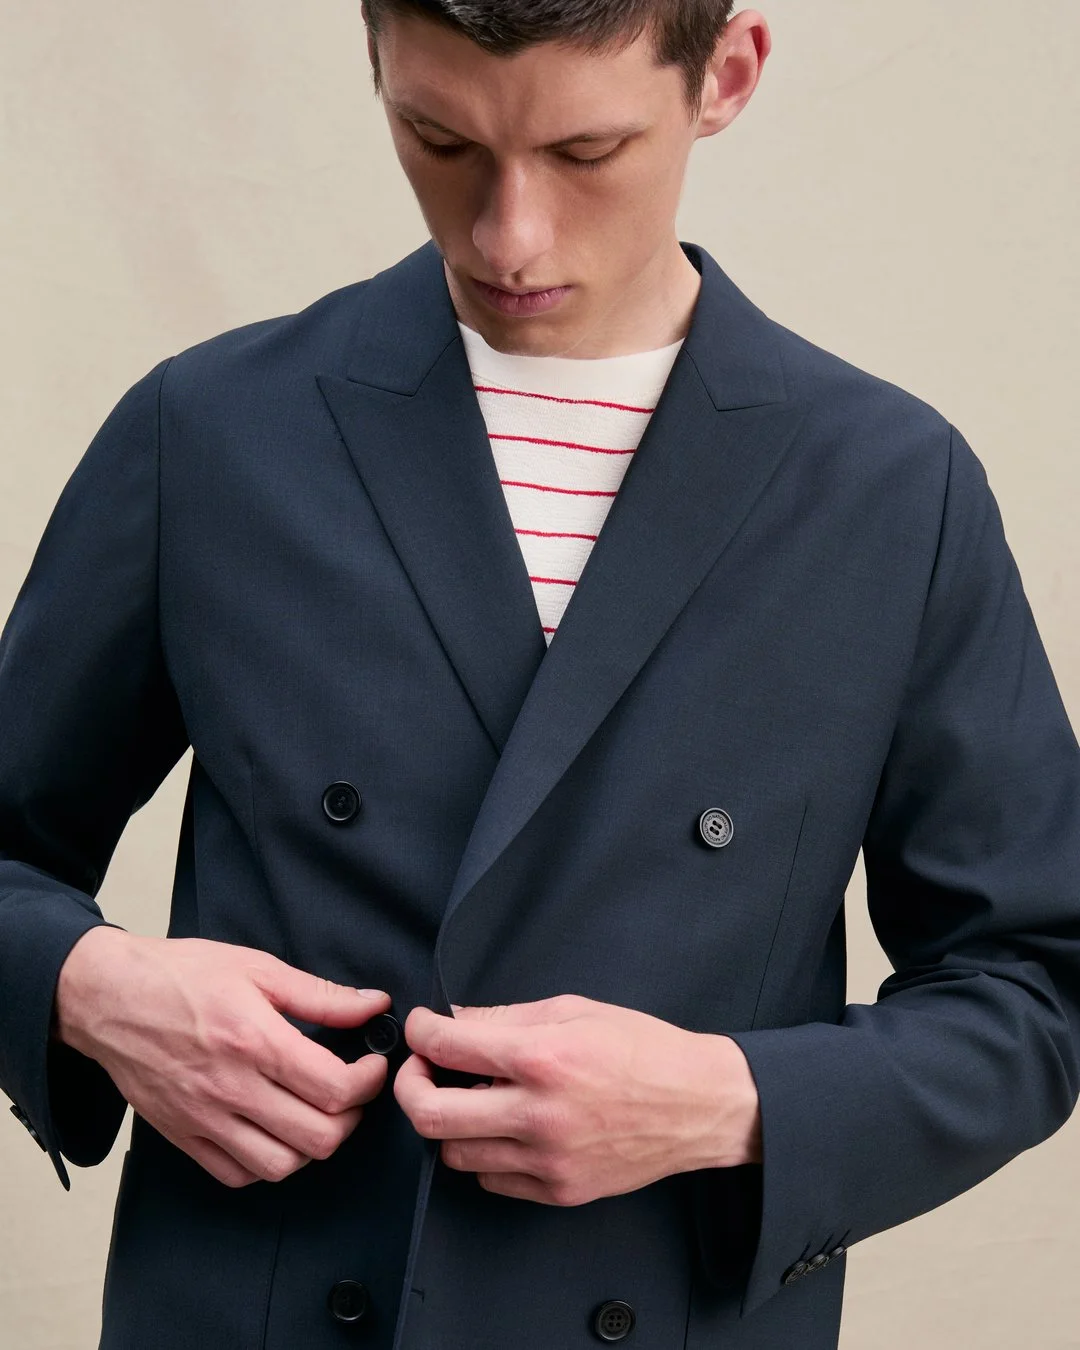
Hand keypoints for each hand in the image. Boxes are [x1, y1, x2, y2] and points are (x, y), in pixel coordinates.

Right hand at [54, 927, 391, 1187]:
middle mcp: (231, 1088)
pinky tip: (275, 1132)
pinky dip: (267, 1164)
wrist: (109, 997)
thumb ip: (321, 995)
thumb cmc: (181, 975)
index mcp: (255, 1041)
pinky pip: (237, 1175)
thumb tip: (373, 1005)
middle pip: (317, 1137)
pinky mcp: (183, 1137)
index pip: (333, 1088)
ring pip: (281, 1166)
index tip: (372, 1067)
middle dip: (351, 1117)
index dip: (369, 1083)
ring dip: (312, 1146)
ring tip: (317, 1114)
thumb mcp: (258, 968)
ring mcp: (204, 1119)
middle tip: (352, 1092)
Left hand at [393, 993, 760, 1206]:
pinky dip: (483, 1152)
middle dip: (410, 1085)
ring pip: (454, 1153)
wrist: (700, 1105)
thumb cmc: (643, 1049)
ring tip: (470, 1097)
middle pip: (430, 1115)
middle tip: (421, 1068)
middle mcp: (539, 1115)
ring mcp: (547, 1161)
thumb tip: (454, 1021)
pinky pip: (491, 1178)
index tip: (421, 1026)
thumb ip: (508, 1018)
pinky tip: (503, 1127)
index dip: (420, 1031)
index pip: (447, 1047)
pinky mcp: (558, 1191)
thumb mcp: (576, 1010)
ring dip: (448, 1122)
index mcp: (543, 1058)